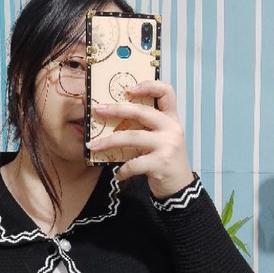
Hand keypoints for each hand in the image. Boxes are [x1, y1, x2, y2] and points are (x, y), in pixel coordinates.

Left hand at [87, 80, 193, 197]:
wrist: (180, 187)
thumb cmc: (164, 159)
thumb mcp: (161, 138)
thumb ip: (146, 127)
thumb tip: (113, 117)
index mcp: (171, 118)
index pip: (167, 92)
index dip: (149, 86)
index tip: (129, 89)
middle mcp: (172, 128)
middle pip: (142, 112)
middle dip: (116, 110)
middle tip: (98, 111)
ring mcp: (167, 145)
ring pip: (132, 137)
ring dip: (109, 142)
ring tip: (93, 146)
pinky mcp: (161, 163)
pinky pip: (134, 164)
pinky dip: (122, 170)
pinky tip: (117, 174)